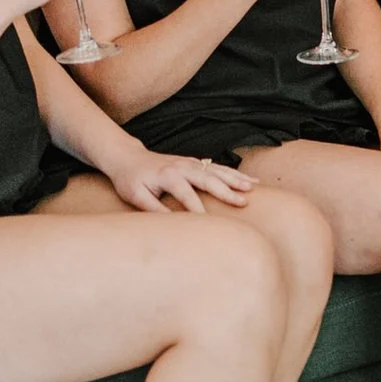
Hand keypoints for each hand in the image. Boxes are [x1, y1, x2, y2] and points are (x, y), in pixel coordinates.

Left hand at [108, 149, 254, 213]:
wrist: (127, 156)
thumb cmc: (130, 179)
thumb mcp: (135, 196)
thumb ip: (153, 208)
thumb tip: (173, 223)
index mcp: (168, 175)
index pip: (187, 194)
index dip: (198, 209)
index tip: (211, 224)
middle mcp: (182, 166)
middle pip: (208, 179)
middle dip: (227, 191)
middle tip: (243, 202)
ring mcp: (190, 162)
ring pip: (217, 170)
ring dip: (236, 178)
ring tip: (252, 187)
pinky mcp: (194, 162)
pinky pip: (218, 167)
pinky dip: (235, 173)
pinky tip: (249, 180)